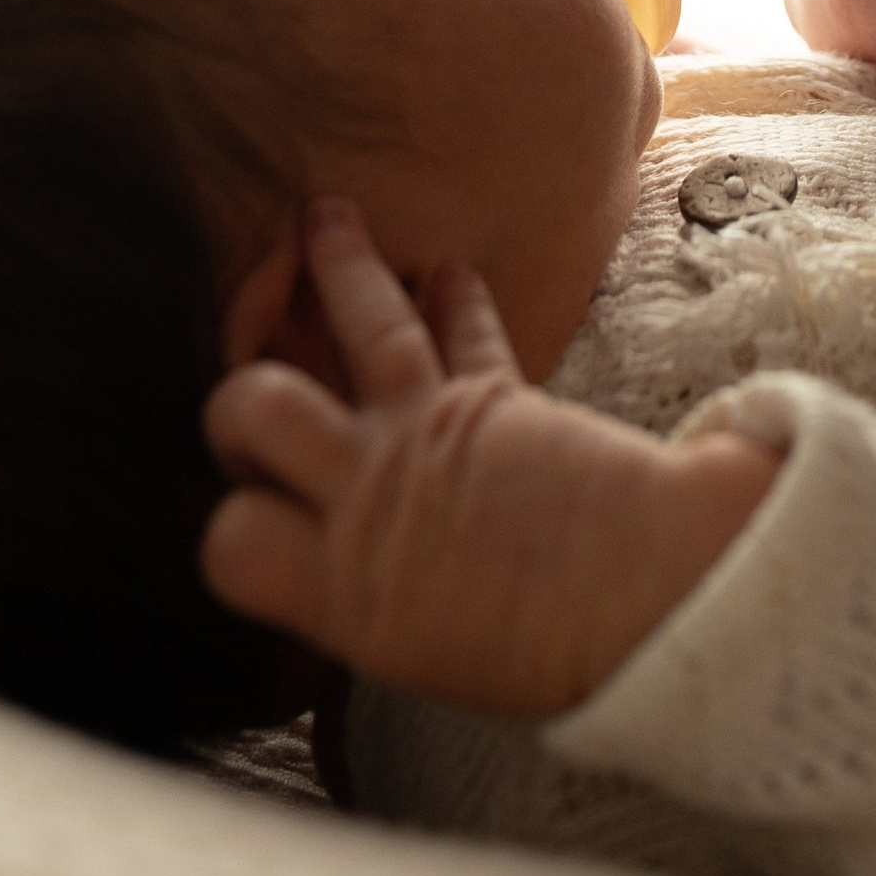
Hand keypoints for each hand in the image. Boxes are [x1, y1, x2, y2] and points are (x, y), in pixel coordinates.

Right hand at [201, 200, 776, 713]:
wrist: (647, 597)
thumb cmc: (544, 654)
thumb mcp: (420, 658)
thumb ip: (357, 602)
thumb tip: (329, 581)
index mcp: (337, 592)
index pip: (228, 542)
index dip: (230, 524)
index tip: (248, 510)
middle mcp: (365, 500)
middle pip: (256, 406)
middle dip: (240, 394)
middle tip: (257, 385)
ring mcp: (427, 433)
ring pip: (360, 325)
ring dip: (342, 266)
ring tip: (326, 218)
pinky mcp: (495, 395)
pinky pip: (462, 329)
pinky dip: (455, 296)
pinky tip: (447, 270)